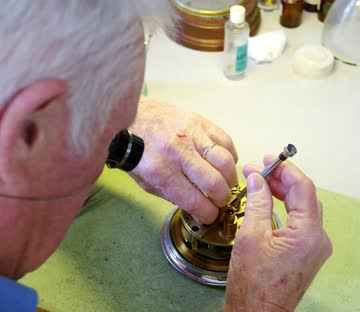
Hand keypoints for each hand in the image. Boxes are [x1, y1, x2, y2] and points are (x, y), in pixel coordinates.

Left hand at [128, 97, 237, 223]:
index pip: (195, 201)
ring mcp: (191, 134)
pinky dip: (230, 156)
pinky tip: (224, 164)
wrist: (129, 119)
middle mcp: (178, 152)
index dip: (208, 214)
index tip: (211, 216)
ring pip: (225, 161)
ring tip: (226, 183)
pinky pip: (226, 141)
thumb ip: (173, 196)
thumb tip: (199, 208)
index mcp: (161, 172)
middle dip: (222, 199)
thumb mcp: (147, 183)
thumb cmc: (138, 153)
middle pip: (214, 183)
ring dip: (230, 178)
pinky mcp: (199, 121)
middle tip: (220, 201)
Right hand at [224, 156, 331, 311]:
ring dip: (283, 193)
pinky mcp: (308, 253)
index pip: (303, 188)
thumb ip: (258, 202)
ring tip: (261, 182)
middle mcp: (318, 240)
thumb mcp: (251, 236)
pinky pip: (301, 222)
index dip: (285, 170)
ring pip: (303, 208)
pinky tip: (270, 202)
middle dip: (282, 180)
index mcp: (308, 234)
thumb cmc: (254, 286)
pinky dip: (286, 208)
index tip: (269, 160)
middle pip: (305, 197)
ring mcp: (315, 248)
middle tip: (260, 169)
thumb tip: (258, 180)